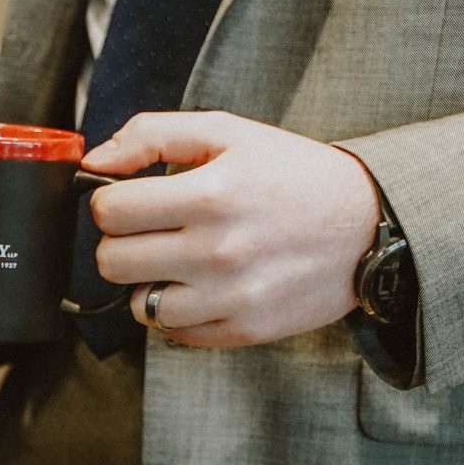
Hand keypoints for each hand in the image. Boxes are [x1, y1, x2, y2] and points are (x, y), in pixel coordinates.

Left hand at [83, 110, 379, 347]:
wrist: (369, 224)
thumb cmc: (291, 174)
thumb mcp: (228, 133)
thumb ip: (152, 135)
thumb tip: (94, 161)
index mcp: (210, 195)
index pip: (108, 211)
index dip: (109, 200)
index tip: (131, 199)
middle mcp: (218, 250)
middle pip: (111, 261)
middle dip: (122, 242)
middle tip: (152, 230)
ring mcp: (232, 296)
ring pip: (138, 304)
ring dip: (147, 282)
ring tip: (177, 259)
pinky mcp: (244, 328)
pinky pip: (172, 331)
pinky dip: (176, 311)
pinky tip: (200, 284)